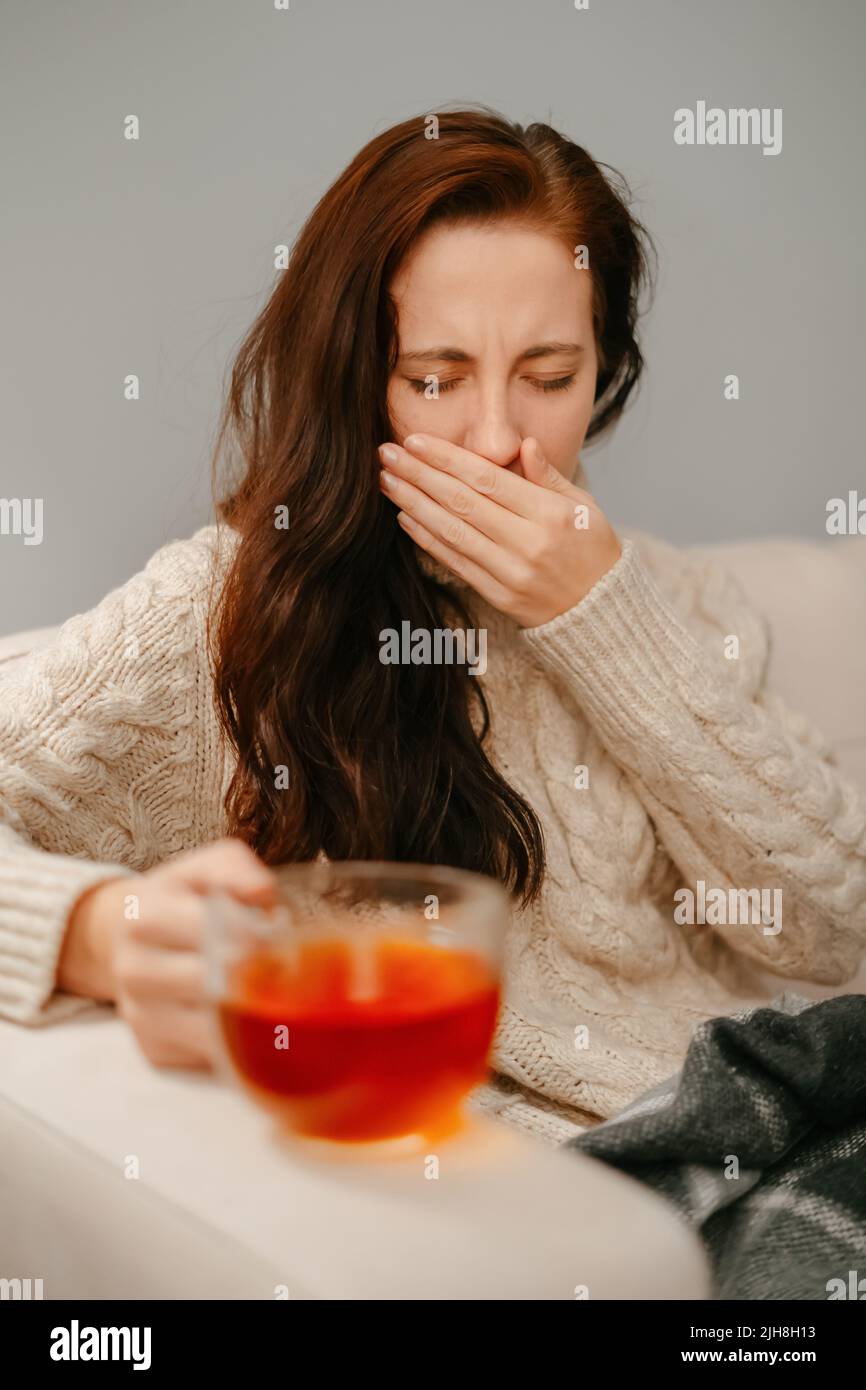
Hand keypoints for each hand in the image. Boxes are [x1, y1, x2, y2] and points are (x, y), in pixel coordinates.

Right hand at [60, 838, 278, 1067]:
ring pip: (215, 1031)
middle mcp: (133, 970)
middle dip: (261, 982)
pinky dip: (239, 1043)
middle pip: (214, 986)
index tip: (282, 941)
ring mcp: (140, 1015)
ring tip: (280, 998)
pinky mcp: (154, 1049)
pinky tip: (253, 1020)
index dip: (257, 938)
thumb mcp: (205, 868)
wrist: (125, 940)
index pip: (213, 933)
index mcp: (145, 917)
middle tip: (291, 974)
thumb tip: (263, 892)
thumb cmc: (182, 900)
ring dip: (256, 1018)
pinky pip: (209, 1055)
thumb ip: (235, 869)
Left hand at [378, 432, 621, 627]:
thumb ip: (549, 476)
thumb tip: (523, 443)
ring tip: (387, 481)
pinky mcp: (498, 596)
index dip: (447, 458)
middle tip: (387, 453)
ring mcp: (510, 573)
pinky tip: (405, 516)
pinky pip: (456, 563)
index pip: (487, 479)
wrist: (603, 611)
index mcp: (549, 514)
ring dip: (413, 504)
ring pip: (452, 532)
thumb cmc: (593, 549)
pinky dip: (427, 539)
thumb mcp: (583, 505)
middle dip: (419, 474)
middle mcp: (527, 544)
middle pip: (462, 503)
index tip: (416, 440)